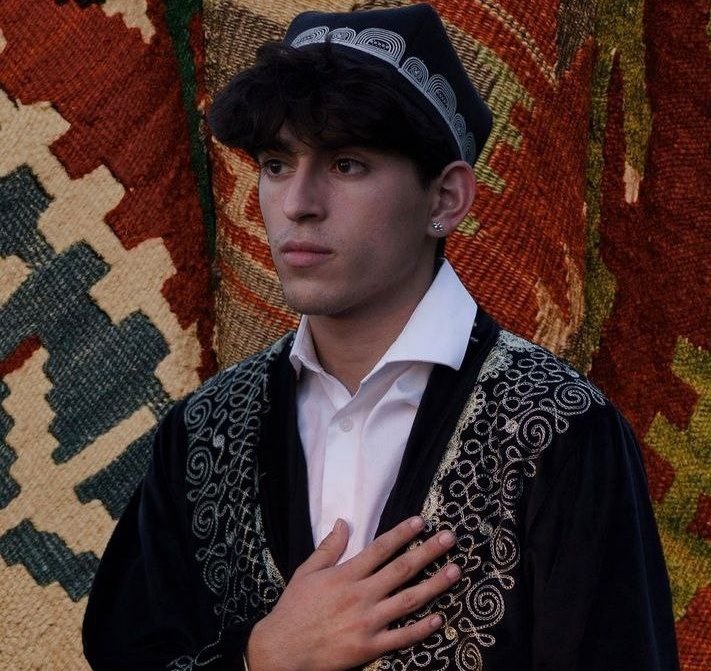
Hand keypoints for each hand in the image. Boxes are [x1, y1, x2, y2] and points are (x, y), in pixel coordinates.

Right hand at [246, 516, 459, 670]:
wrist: (283, 650)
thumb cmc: (294, 608)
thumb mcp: (306, 572)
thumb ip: (329, 548)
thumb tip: (345, 522)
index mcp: (346, 575)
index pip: (381, 548)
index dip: (402, 533)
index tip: (421, 522)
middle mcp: (361, 595)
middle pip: (402, 569)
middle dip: (428, 552)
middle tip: (449, 539)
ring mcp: (368, 622)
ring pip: (408, 600)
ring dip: (434, 585)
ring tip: (455, 571)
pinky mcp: (370, 647)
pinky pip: (402, 637)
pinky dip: (422, 628)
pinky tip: (440, 618)